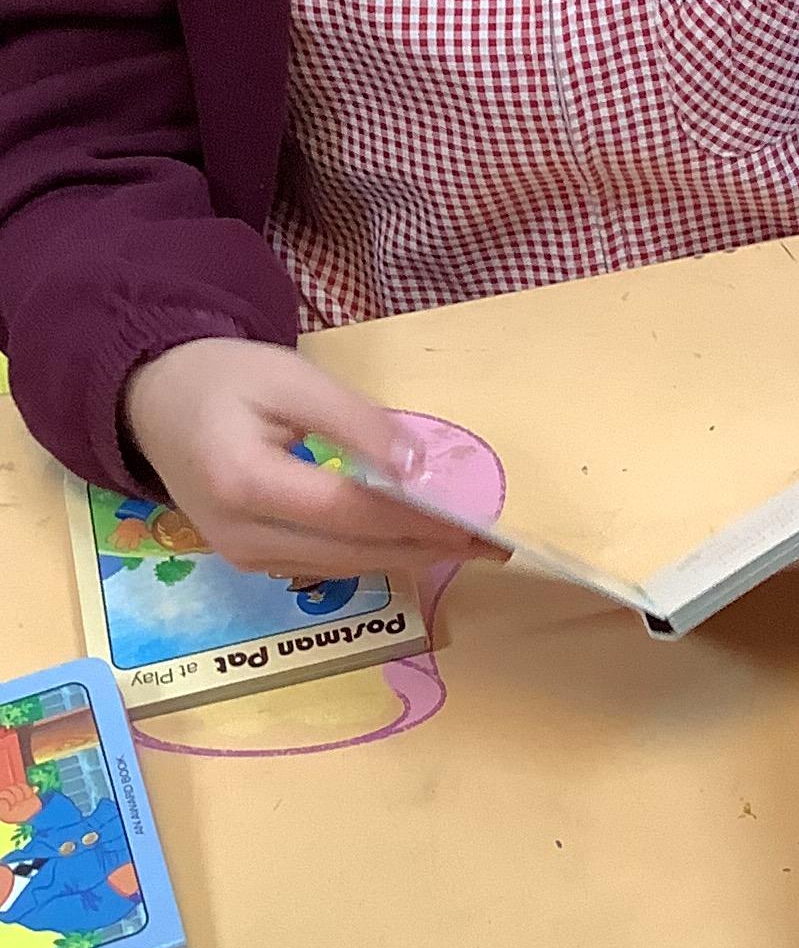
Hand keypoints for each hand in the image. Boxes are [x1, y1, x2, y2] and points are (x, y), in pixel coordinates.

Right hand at [120, 339, 497, 578]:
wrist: (155, 402)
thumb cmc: (225, 379)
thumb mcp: (293, 379)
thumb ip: (357, 423)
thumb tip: (419, 468)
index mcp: (244, 482)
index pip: (350, 513)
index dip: (417, 520)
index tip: (477, 521)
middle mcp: (239, 535)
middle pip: (353, 553)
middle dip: (428, 549)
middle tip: (494, 546)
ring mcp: (242, 556)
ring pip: (343, 568)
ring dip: (408, 558)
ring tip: (470, 547)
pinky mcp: (251, 560)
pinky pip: (325, 566)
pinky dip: (376, 555)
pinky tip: (418, 542)